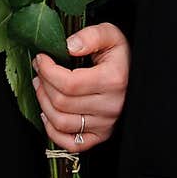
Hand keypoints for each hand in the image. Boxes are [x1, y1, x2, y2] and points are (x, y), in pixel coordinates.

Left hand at [33, 22, 129, 152]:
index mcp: (112, 80)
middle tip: (39, 70)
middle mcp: (110, 106)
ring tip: (41, 87)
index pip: (69, 83)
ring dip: (43, 104)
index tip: (41, 58)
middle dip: (43, 83)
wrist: (137, 74)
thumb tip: (69, 46)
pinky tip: (48, 114)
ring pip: (61, 122)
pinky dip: (53, 131)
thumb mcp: (110, 34)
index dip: (48, 71)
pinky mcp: (101, 135)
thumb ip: (90, 36)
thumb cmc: (120, 55)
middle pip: (62, 102)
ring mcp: (105, 124)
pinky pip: (71, 143)